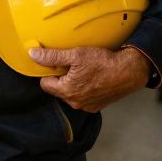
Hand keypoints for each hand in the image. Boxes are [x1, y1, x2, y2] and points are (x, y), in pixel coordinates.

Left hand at [29, 46, 150, 113]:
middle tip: (71, 64)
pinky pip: (83, 97)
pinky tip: (92, 77)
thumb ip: (52, 56)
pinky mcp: (97, 105)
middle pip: (58, 89)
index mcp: (67, 91)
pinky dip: (85, 88)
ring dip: (73, 83)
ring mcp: (87, 106)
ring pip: (71, 93)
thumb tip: (33, 55)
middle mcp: (75, 103)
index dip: (48, 72)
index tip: (55, 63)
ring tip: (83, 70)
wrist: (129, 72)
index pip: (45, 84)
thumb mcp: (75, 55)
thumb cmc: (104, 63)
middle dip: (61, 78)